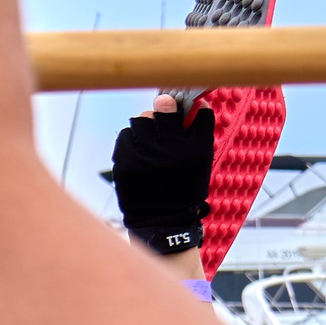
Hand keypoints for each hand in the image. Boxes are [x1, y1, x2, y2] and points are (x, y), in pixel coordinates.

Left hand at [109, 94, 214, 257]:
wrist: (161, 221)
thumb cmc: (184, 188)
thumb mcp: (201, 162)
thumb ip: (198, 133)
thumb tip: (194, 103)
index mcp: (194, 150)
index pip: (195, 112)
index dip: (185, 106)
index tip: (179, 105)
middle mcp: (169, 151)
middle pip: (163, 109)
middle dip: (163, 109)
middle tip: (162, 113)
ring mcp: (144, 156)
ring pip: (141, 119)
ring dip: (145, 124)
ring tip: (149, 136)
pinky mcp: (124, 163)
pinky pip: (124, 135)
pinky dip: (131, 138)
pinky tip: (137, 148)